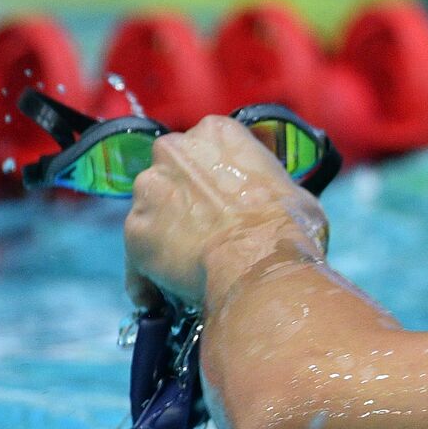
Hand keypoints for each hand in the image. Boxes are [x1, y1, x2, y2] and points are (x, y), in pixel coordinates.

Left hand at [123, 115, 328, 309]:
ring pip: (153, 213)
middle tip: (210, 229)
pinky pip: (137, 255)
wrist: (261, 266)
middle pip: (173, 174)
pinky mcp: (134, 231)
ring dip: (167, 235)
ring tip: (191, 268)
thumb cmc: (288, 227)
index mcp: (217, 132)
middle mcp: (173, 151)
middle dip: (186, 200)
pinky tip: (163, 296)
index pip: (211, 146)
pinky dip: (148, 274)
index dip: (221, 175)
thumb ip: (269, 188)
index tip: (231, 196)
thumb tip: (273, 203)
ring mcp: (148, 190)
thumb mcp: (294, 194)